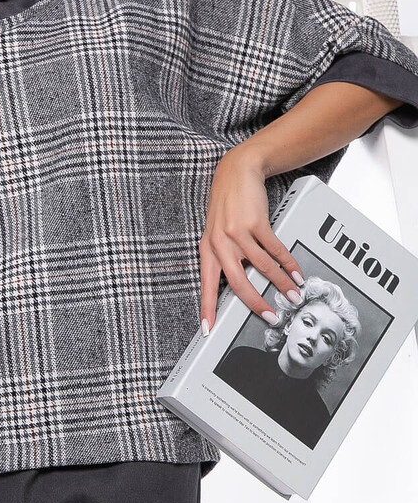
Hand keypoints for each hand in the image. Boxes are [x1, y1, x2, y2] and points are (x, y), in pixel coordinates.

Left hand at [199, 149, 304, 333]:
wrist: (236, 172)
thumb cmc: (227, 206)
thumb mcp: (217, 233)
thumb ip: (225, 257)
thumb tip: (241, 285)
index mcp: (208, 250)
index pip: (207, 285)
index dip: (207, 309)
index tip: (207, 330)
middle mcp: (220, 243)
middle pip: (238, 283)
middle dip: (256, 304)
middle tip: (271, 317)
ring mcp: (237, 233)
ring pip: (262, 268)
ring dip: (281, 284)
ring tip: (292, 296)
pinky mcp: (255, 223)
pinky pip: (275, 250)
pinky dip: (288, 263)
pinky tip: (295, 273)